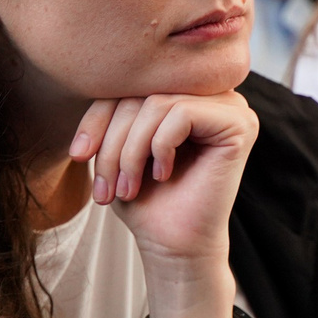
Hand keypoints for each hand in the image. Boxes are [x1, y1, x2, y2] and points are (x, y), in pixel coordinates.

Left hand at [72, 91, 254, 317]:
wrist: (174, 246)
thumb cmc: (148, 200)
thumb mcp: (117, 146)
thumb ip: (114, 108)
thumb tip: (92, 72)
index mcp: (184, 93)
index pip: (131, 85)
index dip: (97, 117)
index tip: (78, 155)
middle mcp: (211, 93)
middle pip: (143, 92)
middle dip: (113, 141)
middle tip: (105, 186)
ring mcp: (230, 105)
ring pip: (157, 103)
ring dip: (130, 149)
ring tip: (127, 186)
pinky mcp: (239, 123)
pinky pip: (182, 113)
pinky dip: (160, 146)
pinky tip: (162, 174)